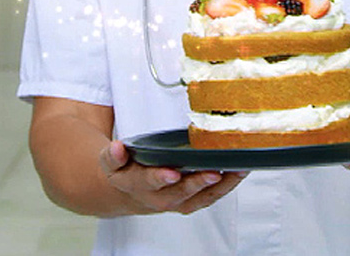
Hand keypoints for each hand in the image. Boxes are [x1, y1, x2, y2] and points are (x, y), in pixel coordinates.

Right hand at [100, 140, 247, 214]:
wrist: (127, 192)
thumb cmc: (125, 170)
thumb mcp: (111, 161)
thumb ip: (113, 155)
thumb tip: (117, 148)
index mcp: (135, 184)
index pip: (147, 182)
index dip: (159, 178)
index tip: (172, 172)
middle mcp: (157, 197)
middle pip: (178, 193)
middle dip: (196, 183)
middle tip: (212, 172)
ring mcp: (175, 201)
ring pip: (198, 198)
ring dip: (219, 186)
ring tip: (235, 170)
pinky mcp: (189, 202)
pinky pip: (209, 198)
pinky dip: (225, 187)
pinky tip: (237, 172)